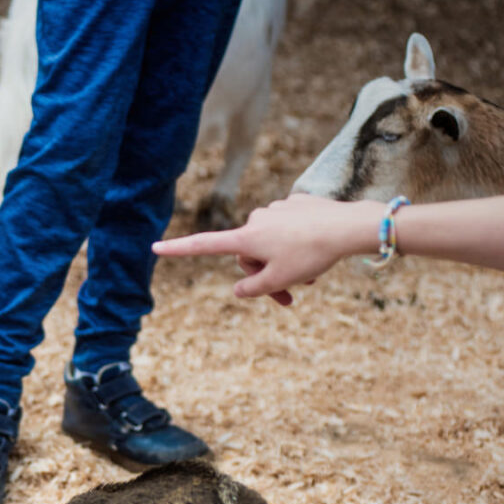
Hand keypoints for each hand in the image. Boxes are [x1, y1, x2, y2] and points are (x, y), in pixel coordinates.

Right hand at [153, 195, 383, 305]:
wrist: (348, 227)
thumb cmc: (312, 255)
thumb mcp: (279, 280)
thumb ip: (253, 288)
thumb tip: (238, 289)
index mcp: (246, 238)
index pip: (204, 245)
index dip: (178, 248)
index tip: (155, 247)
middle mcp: (256, 220)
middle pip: (248, 255)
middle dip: (264, 276)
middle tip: (288, 298)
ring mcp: (276, 210)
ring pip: (270, 244)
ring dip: (283, 264)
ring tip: (309, 278)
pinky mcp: (295, 204)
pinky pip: (287, 230)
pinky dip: (296, 245)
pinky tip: (317, 250)